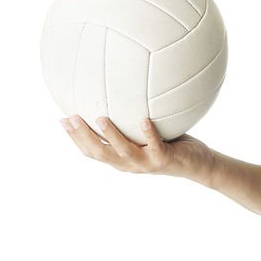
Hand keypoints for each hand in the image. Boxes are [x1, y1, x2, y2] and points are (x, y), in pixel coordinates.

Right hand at [60, 114, 214, 183]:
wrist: (197, 165)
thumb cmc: (170, 145)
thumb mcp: (145, 136)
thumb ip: (131, 125)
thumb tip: (120, 96)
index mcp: (121, 159)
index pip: (92, 152)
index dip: (76, 139)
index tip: (62, 120)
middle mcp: (130, 164)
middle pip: (101, 153)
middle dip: (83, 136)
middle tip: (70, 119)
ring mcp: (146, 163)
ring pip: (124, 151)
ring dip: (111, 135)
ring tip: (100, 118)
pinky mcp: (164, 159)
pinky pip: (155, 145)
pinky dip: (148, 133)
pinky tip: (143, 119)